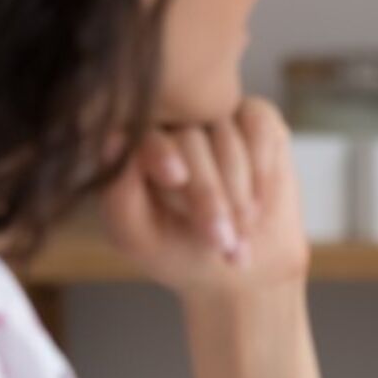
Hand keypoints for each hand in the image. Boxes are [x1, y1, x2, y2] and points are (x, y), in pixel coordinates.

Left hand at [101, 99, 309, 292]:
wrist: (248, 260)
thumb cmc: (182, 250)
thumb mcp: (137, 236)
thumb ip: (118, 193)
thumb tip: (116, 141)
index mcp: (130, 147)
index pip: (142, 135)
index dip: (161, 154)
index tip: (175, 179)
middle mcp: (169, 124)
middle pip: (187, 137)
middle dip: (207, 192)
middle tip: (219, 239)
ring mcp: (214, 117)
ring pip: (226, 134)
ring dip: (238, 189)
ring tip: (241, 228)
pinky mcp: (254, 117)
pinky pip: (258, 126)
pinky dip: (260, 168)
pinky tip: (258, 199)